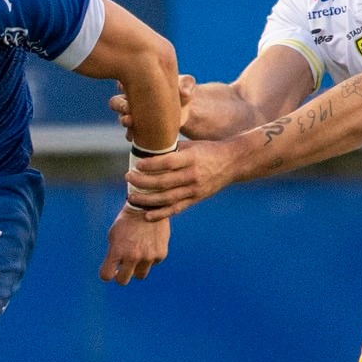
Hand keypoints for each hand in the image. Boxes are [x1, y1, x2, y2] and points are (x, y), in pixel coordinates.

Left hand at [99, 204, 168, 283]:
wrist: (148, 207)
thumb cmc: (127, 222)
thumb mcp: (114, 235)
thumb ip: (113, 253)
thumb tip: (115, 270)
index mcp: (117, 251)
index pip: (106, 275)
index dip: (106, 274)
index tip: (109, 271)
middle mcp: (133, 256)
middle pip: (122, 281)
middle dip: (121, 276)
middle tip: (122, 269)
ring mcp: (148, 257)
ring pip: (139, 275)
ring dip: (136, 269)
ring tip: (136, 255)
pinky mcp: (160, 255)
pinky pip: (152, 264)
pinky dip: (149, 258)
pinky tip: (148, 244)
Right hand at [111, 73, 192, 131]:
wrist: (183, 110)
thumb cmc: (181, 91)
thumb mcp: (186, 83)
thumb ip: (186, 84)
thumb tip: (184, 93)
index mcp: (138, 84)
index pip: (124, 82)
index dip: (122, 84)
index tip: (125, 86)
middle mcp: (131, 99)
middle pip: (116, 102)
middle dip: (120, 105)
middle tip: (127, 108)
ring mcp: (133, 115)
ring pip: (121, 117)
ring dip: (124, 120)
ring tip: (130, 122)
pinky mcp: (139, 129)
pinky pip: (130, 133)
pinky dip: (132, 134)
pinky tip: (136, 135)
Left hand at [124, 138, 238, 219]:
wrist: (232, 162)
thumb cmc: (207, 150)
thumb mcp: (191, 145)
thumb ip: (171, 149)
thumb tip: (145, 149)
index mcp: (191, 158)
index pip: (168, 163)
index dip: (150, 165)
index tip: (136, 164)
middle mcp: (193, 175)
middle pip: (164, 182)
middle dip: (142, 182)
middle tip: (128, 178)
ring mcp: (195, 190)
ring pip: (167, 198)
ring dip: (147, 199)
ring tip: (131, 196)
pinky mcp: (196, 199)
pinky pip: (176, 209)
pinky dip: (161, 214)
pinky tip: (146, 215)